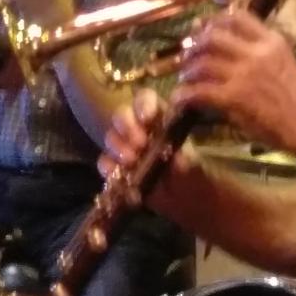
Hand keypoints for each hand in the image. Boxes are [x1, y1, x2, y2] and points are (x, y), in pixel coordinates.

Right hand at [99, 89, 195, 216]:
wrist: (180, 196)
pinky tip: (118, 174)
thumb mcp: (192, 163)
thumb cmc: (189, 171)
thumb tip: (174, 159)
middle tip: (139, 144)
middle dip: (127, 127)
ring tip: (131, 161)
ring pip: (111, 136)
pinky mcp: (115, 166)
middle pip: (122, 114)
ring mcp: (124, 146)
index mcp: (158, 116)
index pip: (145, 99)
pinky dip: (109, 167)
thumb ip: (183, 158)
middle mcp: (138, 127)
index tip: (147, 118)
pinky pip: (104, 161)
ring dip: (118, 147)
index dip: (143, 105)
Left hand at [174, 9, 295, 157]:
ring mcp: (243, 74)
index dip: (215, 20)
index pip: (238, 18)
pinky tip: (179, 99)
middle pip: (214, 36)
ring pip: (203, 62)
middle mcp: (256, 52)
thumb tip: (234, 50)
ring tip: (185, 77)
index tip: (203, 27)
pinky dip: (185, 95)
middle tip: (188, 52)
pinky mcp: (234, 97)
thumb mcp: (285, 62)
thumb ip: (261, 52)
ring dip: (188, 69)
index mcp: (271, 41)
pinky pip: (200, 91)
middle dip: (196, 43)